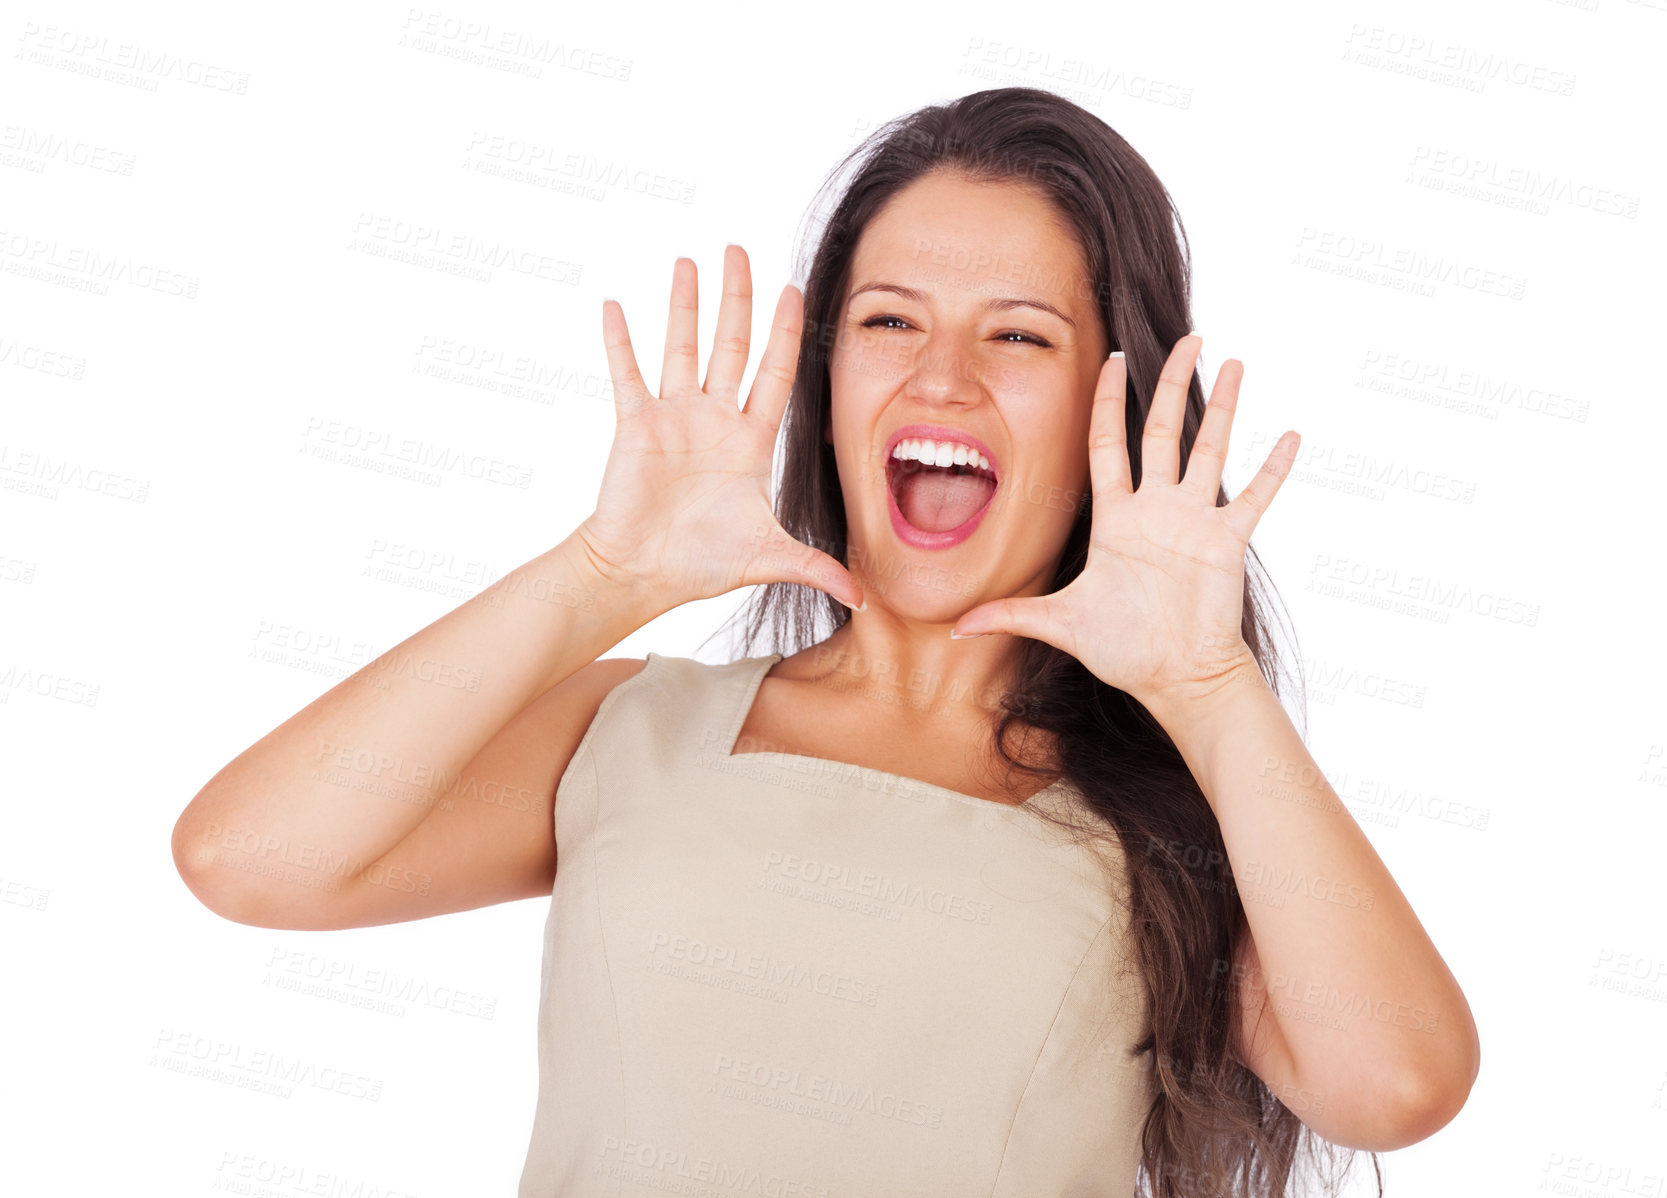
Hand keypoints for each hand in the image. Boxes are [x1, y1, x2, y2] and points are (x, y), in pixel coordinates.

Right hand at [574, 246, 865, 611]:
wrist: (644, 573)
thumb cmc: (702, 563)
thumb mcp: (769, 557)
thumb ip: (815, 566)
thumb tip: (862, 597)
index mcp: (750, 441)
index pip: (776, 373)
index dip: (786, 333)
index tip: (793, 290)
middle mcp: (714, 419)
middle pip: (731, 345)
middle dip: (737, 298)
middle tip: (740, 250)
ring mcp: (673, 417)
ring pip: (682, 347)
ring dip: (685, 305)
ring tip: (688, 260)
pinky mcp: (636, 425)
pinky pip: (627, 374)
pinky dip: (620, 341)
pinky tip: (615, 305)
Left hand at [950, 335, 1296, 707]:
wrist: (1174, 679)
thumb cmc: (1123, 650)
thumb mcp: (1059, 623)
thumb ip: (1011, 615)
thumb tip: (953, 627)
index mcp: (1117, 518)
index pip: (1108, 443)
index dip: (1109, 401)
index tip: (1115, 360)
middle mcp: (1157, 510)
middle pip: (1164, 431)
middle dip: (1173, 383)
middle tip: (1186, 339)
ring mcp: (1195, 522)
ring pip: (1211, 450)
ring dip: (1223, 408)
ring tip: (1235, 362)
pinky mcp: (1227, 542)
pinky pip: (1256, 497)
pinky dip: (1274, 468)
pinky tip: (1291, 434)